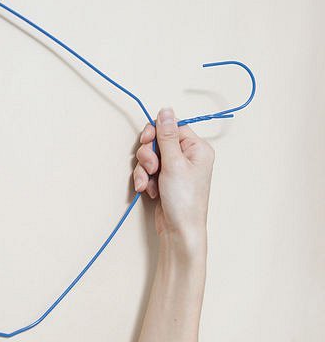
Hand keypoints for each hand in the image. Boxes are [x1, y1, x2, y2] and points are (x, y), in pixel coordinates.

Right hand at [133, 108, 214, 249]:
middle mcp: (188, 157)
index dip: (156, 133)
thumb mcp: (173, 163)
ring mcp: (175, 169)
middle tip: (151, 167)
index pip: (172, 127)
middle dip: (148, 155)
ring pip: (150, 156)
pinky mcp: (164, 180)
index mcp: (197, 148)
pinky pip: (148, 170)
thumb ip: (167, 135)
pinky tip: (149, 190)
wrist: (179, 230)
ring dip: (144, 169)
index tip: (146, 141)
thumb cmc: (184, 200)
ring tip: (149, 183)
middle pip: (158, 141)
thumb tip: (165, 111)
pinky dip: (145, 179)